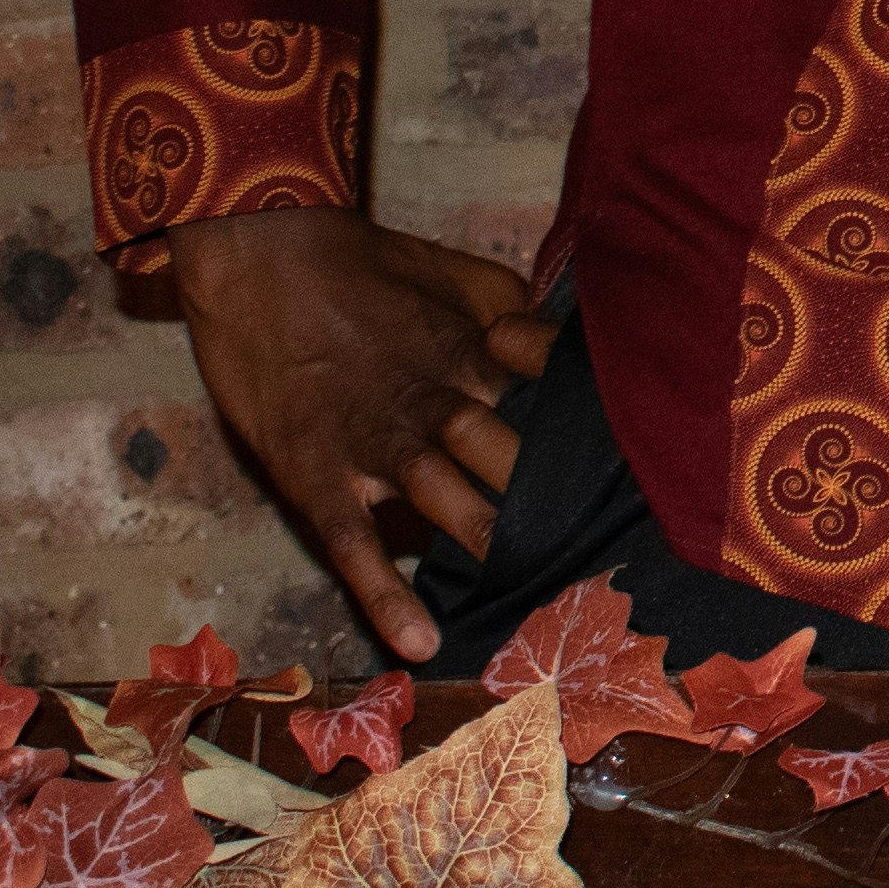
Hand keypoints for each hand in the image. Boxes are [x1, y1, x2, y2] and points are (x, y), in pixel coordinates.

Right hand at [157, 208, 555, 664]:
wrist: (260, 246)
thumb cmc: (360, 261)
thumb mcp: (458, 270)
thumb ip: (517, 309)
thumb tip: (564, 344)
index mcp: (477, 356)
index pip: (551, 411)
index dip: (587, 448)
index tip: (629, 484)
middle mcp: (437, 403)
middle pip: (513, 461)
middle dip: (552, 509)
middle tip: (594, 559)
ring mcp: (376, 443)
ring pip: (450, 501)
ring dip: (491, 544)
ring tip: (534, 597)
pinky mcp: (315, 472)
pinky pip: (355, 543)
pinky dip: (384, 595)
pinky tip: (417, 641)